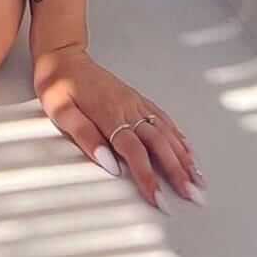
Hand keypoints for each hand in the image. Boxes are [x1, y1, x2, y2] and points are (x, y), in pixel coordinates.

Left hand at [32, 44, 206, 212]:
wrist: (63, 56)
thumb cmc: (58, 84)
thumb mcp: (60, 110)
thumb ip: (84, 135)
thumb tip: (108, 163)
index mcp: (108, 113)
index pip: (133, 151)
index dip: (148, 176)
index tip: (159, 199)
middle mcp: (127, 108)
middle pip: (158, 143)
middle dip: (178, 172)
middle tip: (192, 196)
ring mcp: (134, 102)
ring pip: (165, 132)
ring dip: (183, 157)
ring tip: (198, 181)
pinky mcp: (136, 99)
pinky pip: (162, 118)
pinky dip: (178, 136)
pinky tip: (187, 150)